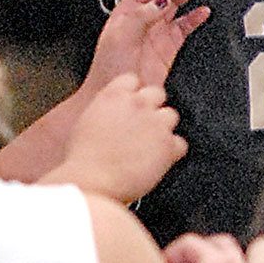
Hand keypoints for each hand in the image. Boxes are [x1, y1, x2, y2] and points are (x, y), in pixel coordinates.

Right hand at [57, 73, 185, 203]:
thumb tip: (114, 115)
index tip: (130, 107)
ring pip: (172, 115)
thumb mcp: (86, 123)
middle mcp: (137, 104)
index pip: (132, 79)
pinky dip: (172, 153)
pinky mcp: (168, 146)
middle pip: (157, 93)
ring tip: (151, 146)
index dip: (133, 94)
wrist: (92, 182)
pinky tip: (159, 162)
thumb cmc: (82, 160)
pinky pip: (181, 144)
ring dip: (163, 128)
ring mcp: (156, 123)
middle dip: (152, 108)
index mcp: (113, 96)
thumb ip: (105, 111)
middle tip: (142, 127)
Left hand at [84, 0, 212, 93]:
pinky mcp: (169, 45)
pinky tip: (204, 11)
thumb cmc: (109, 71)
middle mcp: (144, 15)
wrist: (118, 98)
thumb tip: (161, 0)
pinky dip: (197, 16)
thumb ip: (141, 16)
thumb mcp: (120, 38)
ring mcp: (158, 29)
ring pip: (179, 1)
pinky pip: (186, 25)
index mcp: (129, 8)